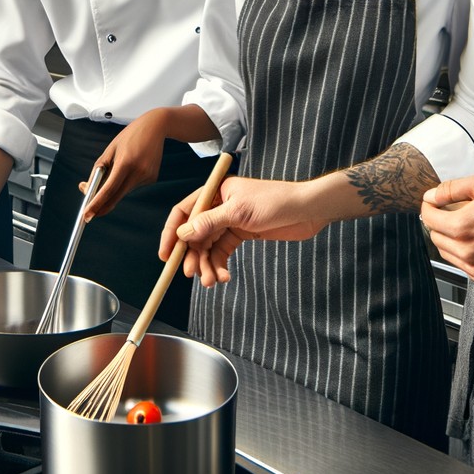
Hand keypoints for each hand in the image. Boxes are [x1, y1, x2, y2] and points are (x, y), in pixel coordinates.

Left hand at [79, 110, 169, 219]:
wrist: (155, 127)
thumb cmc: (129, 137)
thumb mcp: (110, 149)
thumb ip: (99, 170)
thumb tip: (88, 188)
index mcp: (125, 163)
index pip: (108, 189)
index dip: (96, 204)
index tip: (87, 215)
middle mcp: (138, 172)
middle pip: (116, 197)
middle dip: (101, 206)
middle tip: (89, 213)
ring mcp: (147, 177)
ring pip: (124, 191)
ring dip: (116, 188)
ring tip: (123, 164)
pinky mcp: (152, 178)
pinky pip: (133, 185)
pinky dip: (127, 181)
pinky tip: (133, 164)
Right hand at [162, 176, 325, 286]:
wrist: (308, 210)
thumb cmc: (276, 201)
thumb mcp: (239, 212)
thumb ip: (210, 223)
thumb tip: (183, 234)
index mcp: (215, 191)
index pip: (184, 211)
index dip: (172, 233)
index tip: (166, 254)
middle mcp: (219, 206)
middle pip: (195, 233)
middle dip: (192, 255)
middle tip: (191, 274)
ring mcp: (230, 221)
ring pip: (209, 246)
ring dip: (207, 265)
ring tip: (212, 281)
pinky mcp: (241, 235)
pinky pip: (222, 253)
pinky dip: (220, 266)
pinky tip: (224, 276)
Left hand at [421, 173, 473, 288]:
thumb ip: (452, 189)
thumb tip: (431, 195)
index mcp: (463, 228)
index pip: (428, 218)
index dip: (430, 206)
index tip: (435, 202)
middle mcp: (467, 253)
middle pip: (437, 237)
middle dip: (442, 223)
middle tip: (458, 212)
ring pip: (449, 254)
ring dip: (454, 240)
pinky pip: (467, 268)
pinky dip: (469, 255)